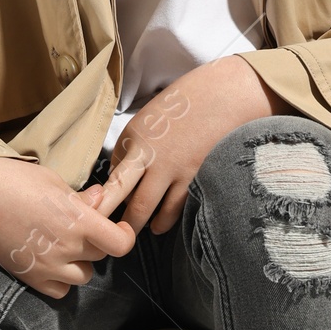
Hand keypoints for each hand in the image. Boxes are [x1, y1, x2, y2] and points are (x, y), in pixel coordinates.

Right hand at [0, 155, 137, 299]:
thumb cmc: (8, 178)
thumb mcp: (52, 181)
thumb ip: (80, 198)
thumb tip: (99, 201)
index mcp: (76, 220)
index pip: (120, 243)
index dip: (124, 235)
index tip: (120, 228)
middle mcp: (65, 247)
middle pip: (101, 256)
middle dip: (96, 241)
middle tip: (80, 226)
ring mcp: (46, 266)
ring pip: (83, 276)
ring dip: (80, 262)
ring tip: (63, 244)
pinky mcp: (27, 277)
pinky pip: (59, 290)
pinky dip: (60, 280)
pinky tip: (50, 260)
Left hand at [79, 56, 279, 235]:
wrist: (228, 95)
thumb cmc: (190, 102)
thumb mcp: (152, 117)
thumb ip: (138, 144)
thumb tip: (127, 171)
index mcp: (132, 136)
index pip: (111, 172)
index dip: (107, 191)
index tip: (103, 204)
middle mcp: (146, 154)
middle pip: (117, 194)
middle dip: (107, 217)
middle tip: (104, 232)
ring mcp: (170, 168)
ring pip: (143, 208)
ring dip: (136, 224)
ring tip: (131, 234)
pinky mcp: (193, 177)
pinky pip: (173, 209)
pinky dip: (164, 221)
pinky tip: (160, 226)